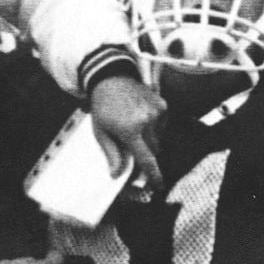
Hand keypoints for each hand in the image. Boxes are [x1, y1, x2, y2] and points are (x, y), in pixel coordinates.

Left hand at [89, 72, 164, 190]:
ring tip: (134, 126)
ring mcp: (156, 111)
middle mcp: (147, 121)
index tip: (158, 185)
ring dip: (150, 139)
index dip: (153, 175)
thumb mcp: (101, 131)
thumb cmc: (102, 107)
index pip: (146, 159)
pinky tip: (141, 117)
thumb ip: (111, 154)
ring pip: (159, 137)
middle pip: (154, 150)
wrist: (110, 78)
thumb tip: (116, 174)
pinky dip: (155, 126)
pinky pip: (163, 124)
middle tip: (136, 149)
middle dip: (147, 154)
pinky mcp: (162, 104)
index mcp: (130, 130)